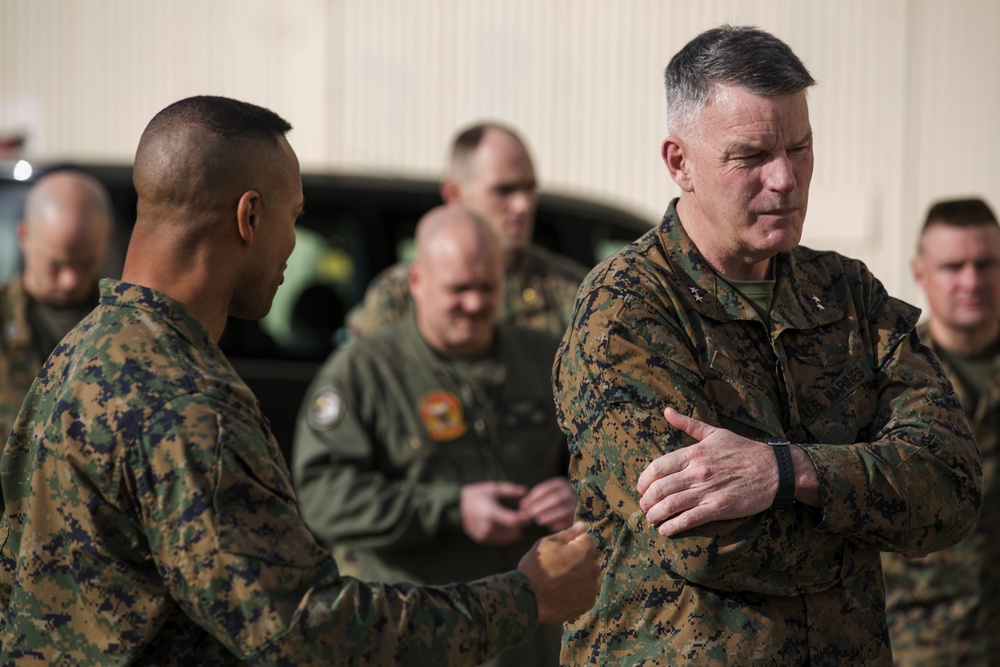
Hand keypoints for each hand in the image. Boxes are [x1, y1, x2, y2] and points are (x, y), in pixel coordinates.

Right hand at [460, 481, 528, 544]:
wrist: (456, 506)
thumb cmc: (476, 495)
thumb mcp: (493, 488)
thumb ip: (511, 490)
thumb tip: (526, 492)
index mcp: (490, 513)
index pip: (514, 521)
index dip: (525, 518)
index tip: (530, 512)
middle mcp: (487, 527)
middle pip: (513, 531)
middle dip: (522, 524)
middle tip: (526, 516)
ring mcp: (483, 535)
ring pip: (508, 538)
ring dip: (516, 531)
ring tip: (518, 521)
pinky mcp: (481, 540)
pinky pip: (500, 541)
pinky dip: (508, 536)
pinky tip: (511, 529)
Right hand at [517, 521, 599, 623]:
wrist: (527, 599)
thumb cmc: (535, 567)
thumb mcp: (547, 543)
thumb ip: (568, 534)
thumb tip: (582, 525)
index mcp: (584, 551)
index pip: (588, 540)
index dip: (573, 542)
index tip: (560, 551)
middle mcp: (593, 569)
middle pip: (589, 559)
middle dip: (578, 560)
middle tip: (557, 567)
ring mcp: (592, 588)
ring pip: (588, 577)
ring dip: (579, 577)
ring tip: (558, 583)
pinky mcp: (587, 604)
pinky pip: (586, 593)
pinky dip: (577, 593)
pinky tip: (562, 593)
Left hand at [519, 477, 577, 531]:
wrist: (581, 508)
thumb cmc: (557, 502)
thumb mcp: (549, 494)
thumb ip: (537, 498)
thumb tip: (522, 505)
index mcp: (562, 484)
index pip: (546, 489)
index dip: (533, 497)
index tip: (522, 505)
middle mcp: (572, 492)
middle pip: (555, 498)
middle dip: (540, 506)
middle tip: (529, 514)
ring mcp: (578, 505)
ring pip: (563, 510)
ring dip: (549, 516)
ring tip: (538, 520)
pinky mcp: (581, 517)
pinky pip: (570, 521)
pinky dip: (559, 524)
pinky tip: (549, 526)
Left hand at [636, 407, 777, 535]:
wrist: (775, 469)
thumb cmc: (743, 450)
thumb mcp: (714, 432)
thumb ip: (687, 424)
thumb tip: (666, 410)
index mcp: (693, 453)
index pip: (656, 468)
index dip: (643, 481)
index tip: (642, 488)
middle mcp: (697, 472)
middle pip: (659, 489)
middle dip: (646, 500)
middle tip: (644, 506)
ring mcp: (707, 490)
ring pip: (670, 505)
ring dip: (655, 515)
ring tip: (651, 519)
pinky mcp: (719, 508)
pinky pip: (689, 519)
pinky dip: (673, 526)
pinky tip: (665, 530)